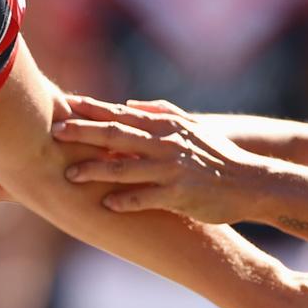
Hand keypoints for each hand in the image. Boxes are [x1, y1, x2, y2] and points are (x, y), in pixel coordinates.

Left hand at [58, 95, 266, 223]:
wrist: (253, 184)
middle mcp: (165, 143)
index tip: (65, 104)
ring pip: (124, 167)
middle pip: (115, 134)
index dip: (92, 109)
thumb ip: (160, 111)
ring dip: (94, 170)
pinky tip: (105, 204)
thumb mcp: (192, 126)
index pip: (121, 113)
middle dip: (83, 133)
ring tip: (69, 174)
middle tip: (54, 133)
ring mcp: (171, 169)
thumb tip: (128, 103)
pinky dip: (125, 200)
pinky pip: (145, 197)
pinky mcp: (179, 194)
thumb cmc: (218, 155)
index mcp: (165, 125)